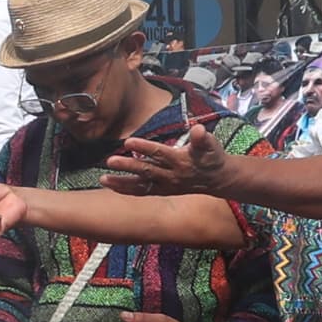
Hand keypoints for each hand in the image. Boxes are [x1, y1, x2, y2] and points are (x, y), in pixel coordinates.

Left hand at [100, 131, 230, 199]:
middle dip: (127, 166)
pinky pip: (142, 192)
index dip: (144, 147)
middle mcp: (171, 175)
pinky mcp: (162, 191)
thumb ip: (202, 138)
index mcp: (181, 161)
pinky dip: (126, 190)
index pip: (159, 153)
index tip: (128, 142)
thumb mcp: (211, 145)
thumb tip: (199, 129)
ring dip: (122, 182)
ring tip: (103, 179)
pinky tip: (111, 186)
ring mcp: (165, 185)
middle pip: (146, 170)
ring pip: (141, 185)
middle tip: (110, 161)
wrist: (218, 179)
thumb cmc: (212, 157)